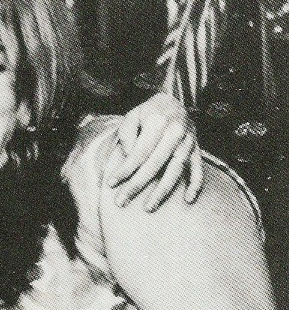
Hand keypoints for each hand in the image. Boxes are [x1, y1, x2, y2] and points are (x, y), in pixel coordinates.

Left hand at [109, 93, 202, 209]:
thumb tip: (128, 156)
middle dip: (137, 185)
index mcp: (158, 122)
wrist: (174, 102)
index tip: (111, 183)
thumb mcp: (132, 114)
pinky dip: (195, 184)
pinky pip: (199, 169)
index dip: (125, 169)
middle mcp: (175, 132)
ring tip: (149, 207)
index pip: (139, 152)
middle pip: (155, 164)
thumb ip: (127, 133)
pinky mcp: (197, 149)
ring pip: (176, 170)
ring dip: (163, 191)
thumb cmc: (148, 112)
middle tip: (122, 201)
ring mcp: (189, 142)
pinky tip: (188, 200)